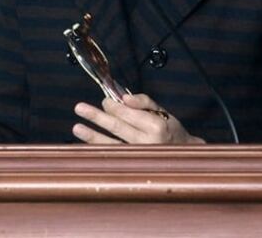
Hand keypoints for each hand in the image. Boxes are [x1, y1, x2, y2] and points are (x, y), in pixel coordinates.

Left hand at [72, 93, 203, 144]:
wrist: (184, 156)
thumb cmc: (171, 131)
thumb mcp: (163, 112)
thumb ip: (144, 102)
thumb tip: (124, 97)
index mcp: (156, 127)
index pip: (128, 114)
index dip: (113, 106)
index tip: (105, 101)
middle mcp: (147, 142)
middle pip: (117, 127)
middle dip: (97, 117)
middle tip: (80, 108)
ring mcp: (140, 156)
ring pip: (112, 144)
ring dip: (92, 136)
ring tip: (77, 128)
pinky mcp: (134, 165)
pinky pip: (113, 156)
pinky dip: (99, 150)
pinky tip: (86, 144)